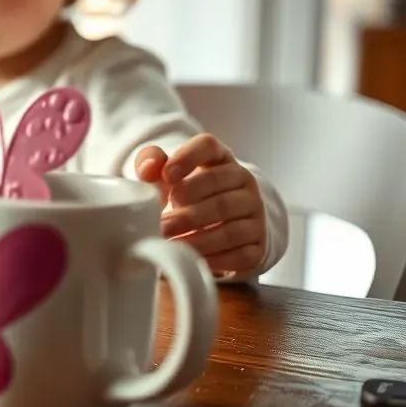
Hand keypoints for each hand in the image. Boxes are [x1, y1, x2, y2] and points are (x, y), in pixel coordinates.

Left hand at [135, 134, 266, 275]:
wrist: (222, 225)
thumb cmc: (188, 194)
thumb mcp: (169, 176)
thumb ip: (152, 165)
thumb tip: (148, 169)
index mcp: (220, 158)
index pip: (207, 146)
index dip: (187, 157)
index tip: (167, 175)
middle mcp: (243, 181)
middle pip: (218, 188)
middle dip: (186, 207)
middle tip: (162, 223)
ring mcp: (255, 212)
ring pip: (230, 224)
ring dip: (197, 237)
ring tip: (171, 243)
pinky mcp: (258, 244)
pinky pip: (240, 254)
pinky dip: (214, 260)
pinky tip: (192, 260)